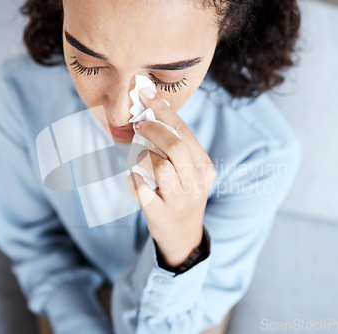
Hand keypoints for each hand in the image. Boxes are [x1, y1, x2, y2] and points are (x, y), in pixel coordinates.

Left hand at [126, 87, 216, 266]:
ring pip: (159, 166)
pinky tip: (134, 180)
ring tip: (139, 159)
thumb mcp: (188, 173)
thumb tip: (151, 114)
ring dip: (142, 156)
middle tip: (138, 125)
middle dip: (152, 130)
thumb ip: (175, 149)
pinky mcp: (161, 215)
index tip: (146, 94)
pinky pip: (142, 190)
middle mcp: (196, 183)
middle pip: (174, 146)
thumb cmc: (182, 196)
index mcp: (204, 168)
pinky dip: (133, 180)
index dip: (163, 111)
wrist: (184, 237)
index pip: (184, 132)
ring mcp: (180, 201)